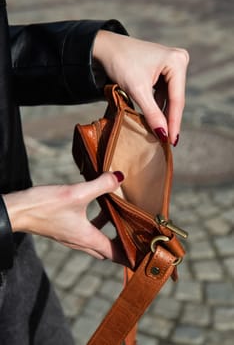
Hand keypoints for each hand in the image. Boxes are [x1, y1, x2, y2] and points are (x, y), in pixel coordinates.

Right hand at [3, 172, 125, 262]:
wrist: (18, 211)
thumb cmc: (45, 206)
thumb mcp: (77, 193)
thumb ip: (100, 186)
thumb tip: (120, 178)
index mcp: (87, 238)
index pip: (115, 254)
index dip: (130, 256)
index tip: (142, 257)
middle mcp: (79, 241)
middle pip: (106, 250)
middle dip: (121, 245)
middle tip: (134, 236)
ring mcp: (70, 237)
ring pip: (95, 240)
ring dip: (108, 232)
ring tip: (118, 217)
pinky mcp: (63, 229)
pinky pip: (85, 232)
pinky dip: (95, 224)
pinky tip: (95, 207)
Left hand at [93, 30, 188, 145]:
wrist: (105, 48)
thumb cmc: (121, 63)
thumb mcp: (137, 90)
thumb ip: (152, 113)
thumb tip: (164, 135)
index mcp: (177, 62)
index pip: (177, 99)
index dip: (174, 122)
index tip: (172, 142)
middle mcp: (179, 61)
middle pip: (175, 99)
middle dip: (169, 120)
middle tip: (168, 142)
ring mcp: (172, 65)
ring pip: (169, 98)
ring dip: (162, 114)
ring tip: (160, 134)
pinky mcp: (164, 70)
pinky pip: (163, 93)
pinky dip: (157, 106)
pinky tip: (154, 119)